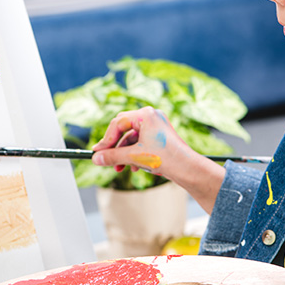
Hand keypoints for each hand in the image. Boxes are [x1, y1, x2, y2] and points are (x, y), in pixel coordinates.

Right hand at [90, 106, 224, 211]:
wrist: (187, 169)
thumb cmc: (165, 158)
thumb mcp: (134, 157)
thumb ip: (112, 156)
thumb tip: (96, 158)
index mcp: (146, 115)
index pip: (118, 123)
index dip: (107, 139)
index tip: (98, 152)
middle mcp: (151, 116)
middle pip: (124, 129)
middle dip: (115, 147)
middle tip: (105, 158)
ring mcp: (156, 126)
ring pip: (132, 138)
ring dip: (124, 154)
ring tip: (120, 168)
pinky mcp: (160, 136)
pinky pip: (141, 142)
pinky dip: (135, 154)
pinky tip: (134, 168)